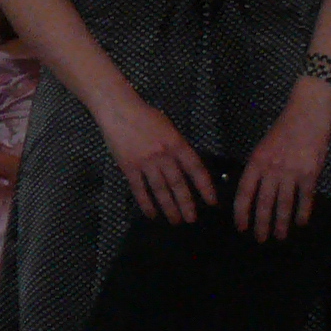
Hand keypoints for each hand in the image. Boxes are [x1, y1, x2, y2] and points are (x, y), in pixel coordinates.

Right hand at [92, 89, 211, 225]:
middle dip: (186, 203)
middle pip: (178, 183)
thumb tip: (186, 167)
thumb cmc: (145, 116)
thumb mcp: (169, 127)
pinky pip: (139, 189)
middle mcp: (163, 155)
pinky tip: (152, 213)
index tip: (211, 201)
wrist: (118, 111)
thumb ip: (178, 147)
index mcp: (177, 144)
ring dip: (169, 207)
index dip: (205, 186)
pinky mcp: (129, 167)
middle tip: (191, 219)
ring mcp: (145, 163)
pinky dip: (146, 203)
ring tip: (175, 220)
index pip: (195, 169)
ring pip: (160, 190)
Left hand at [232, 83, 330, 241]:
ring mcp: (292, 173)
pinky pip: (305, 198)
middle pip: (264, 202)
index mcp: (256, 162)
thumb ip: (258, 168)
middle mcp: (272, 169)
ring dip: (281, 223)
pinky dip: (302, 212)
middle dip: (261, 223)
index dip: (242, 211)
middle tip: (259, 238)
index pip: (245, 192)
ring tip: (279, 236)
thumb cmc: (283, 130)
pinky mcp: (310, 174)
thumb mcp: (263, 147)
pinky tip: (300, 223)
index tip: (241, 226)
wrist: (308, 115)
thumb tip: (252, 190)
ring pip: (284, 204)